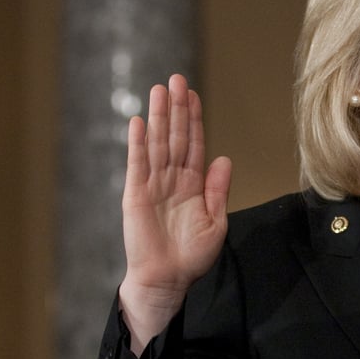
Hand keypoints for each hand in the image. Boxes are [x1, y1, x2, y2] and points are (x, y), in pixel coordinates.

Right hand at [119, 74, 233, 351]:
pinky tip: (138, 123)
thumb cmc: (192, 256)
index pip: (193, 143)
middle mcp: (172, 179)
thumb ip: (217, 190)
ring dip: (157, 117)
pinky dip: (137, 143)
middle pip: (174, 136)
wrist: (168, 279)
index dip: (194, 119)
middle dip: (176, 108)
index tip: (193, 94)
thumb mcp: (215, 222)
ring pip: (156, 144)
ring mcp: (152, 184)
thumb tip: (224, 158)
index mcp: (192, 184)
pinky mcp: (135, 195)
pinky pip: (137, 164)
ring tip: (158, 90)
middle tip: (176, 79)